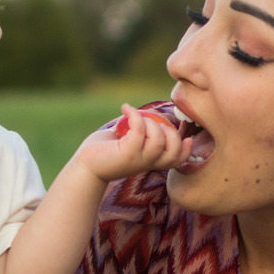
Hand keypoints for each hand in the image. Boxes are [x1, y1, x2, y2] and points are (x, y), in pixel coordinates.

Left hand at [76, 104, 193, 182]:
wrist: (86, 165)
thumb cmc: (105, 151)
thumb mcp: (127, 141)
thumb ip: (140, 132)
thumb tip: (147, 115)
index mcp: (151, 161)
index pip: (177, 160)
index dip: (186, 149)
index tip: (187, 138)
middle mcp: (147, 163)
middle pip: (173, 151)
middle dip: (171, 132)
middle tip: (154, 122)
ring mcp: (138, 160)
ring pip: (158, 141)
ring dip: (150, 123)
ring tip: (135, 117)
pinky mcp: (126, 154)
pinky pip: (139, 131)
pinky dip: (134, 115)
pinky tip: (125, 108)